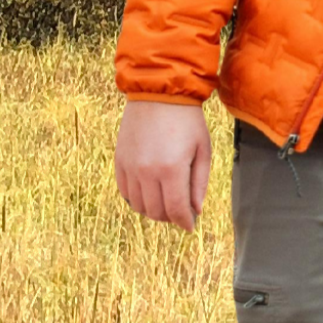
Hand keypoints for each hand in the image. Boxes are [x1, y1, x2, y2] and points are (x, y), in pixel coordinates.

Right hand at [115, 98, 213, 229]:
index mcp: (171, 169)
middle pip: (156, 211)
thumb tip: (196, 210)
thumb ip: (199, 182)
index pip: (176, 209)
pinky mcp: (119, 162)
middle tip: (181, 213)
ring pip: (139, 206)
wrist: (158, 94)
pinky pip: (126, 193)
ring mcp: (130, 168)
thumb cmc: (187, 120)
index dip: (184, 222)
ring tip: (166, 203)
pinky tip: (150, 193)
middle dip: (170, 217)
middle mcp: (147, 172)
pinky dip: (137, 199)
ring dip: (154, 210)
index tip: (190, 227)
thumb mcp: (202, 150)